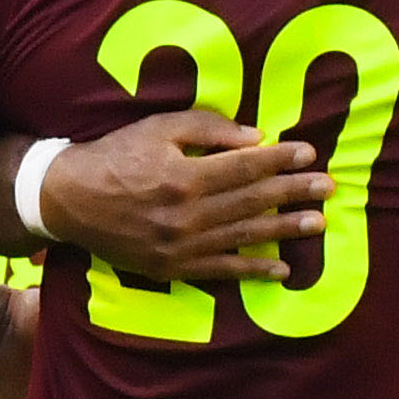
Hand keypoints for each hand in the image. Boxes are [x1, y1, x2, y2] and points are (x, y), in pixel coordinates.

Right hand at [40, 112, 329, 282]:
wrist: (69, 200)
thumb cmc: (116, 155)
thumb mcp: (158, 128)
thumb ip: (208, 129)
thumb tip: (256, 138)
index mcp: (184, 175)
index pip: (246, 166)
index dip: (280, 160)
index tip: (308, 154)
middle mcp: (187, 214)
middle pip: (252, 201)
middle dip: (294, 193)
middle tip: (329, 188)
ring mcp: (181, 245)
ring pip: (244, 236)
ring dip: (285, 230)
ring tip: (318, 224)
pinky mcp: (172, 268)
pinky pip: (221, 270)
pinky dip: (252, 270)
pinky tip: (281, 269)